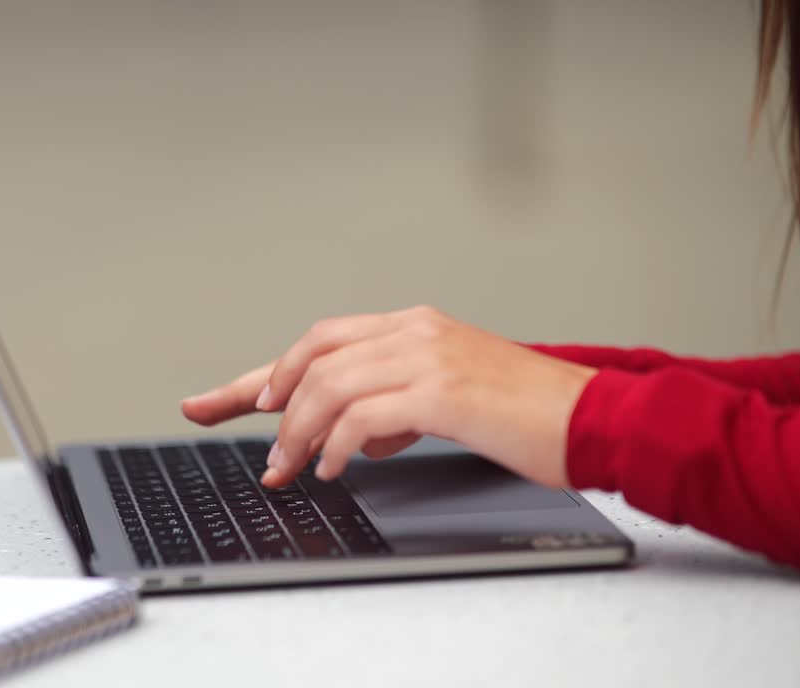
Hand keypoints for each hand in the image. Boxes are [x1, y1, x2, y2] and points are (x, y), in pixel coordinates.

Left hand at [180, 306, 595, 489]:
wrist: (592, 418)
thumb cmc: (524, 412)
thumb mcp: (446, 398)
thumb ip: (392, 407)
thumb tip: (352, 437)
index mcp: (409, 327)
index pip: (315, 344)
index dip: (255, 377)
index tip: (207, 402)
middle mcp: (410, 331)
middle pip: (310, 355)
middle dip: (264, 402)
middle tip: (262, 454)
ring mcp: (425, 355)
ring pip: (328, 385)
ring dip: (299, 435)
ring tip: (291, 472)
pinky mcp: (441, 391)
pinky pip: (362, 415)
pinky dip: (337, 445)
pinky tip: (337, 469)